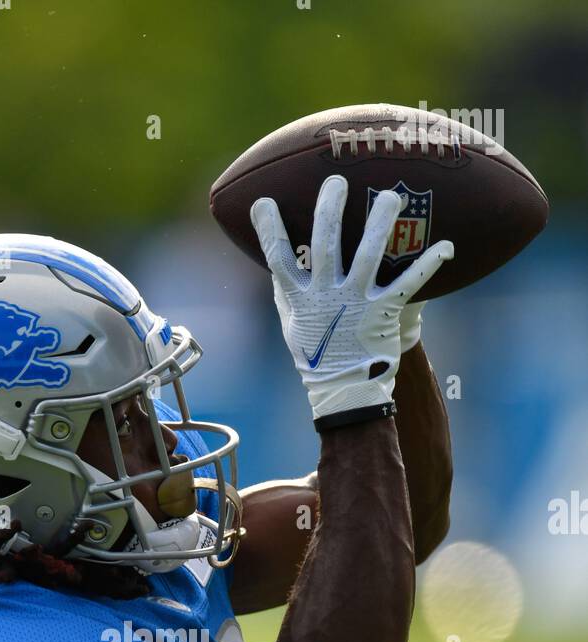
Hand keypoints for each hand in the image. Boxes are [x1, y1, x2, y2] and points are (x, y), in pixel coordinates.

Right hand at [250, 176, 452, 422]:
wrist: (344, 390)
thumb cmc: (317, 354)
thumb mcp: (292, 324)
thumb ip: (285, 292)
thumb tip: (274, 263)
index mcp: (301, 297)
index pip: (278, 258)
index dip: (269, 230)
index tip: (263, 200)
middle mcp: (327, 296)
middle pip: (324, 245)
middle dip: (329, 210)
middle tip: (337, 181)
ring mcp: (356, 303)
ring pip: (367, 256)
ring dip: (379, 224)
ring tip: (391, 196)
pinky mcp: (383, 314)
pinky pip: (408, 285)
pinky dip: (428, 266)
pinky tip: (447, 247)